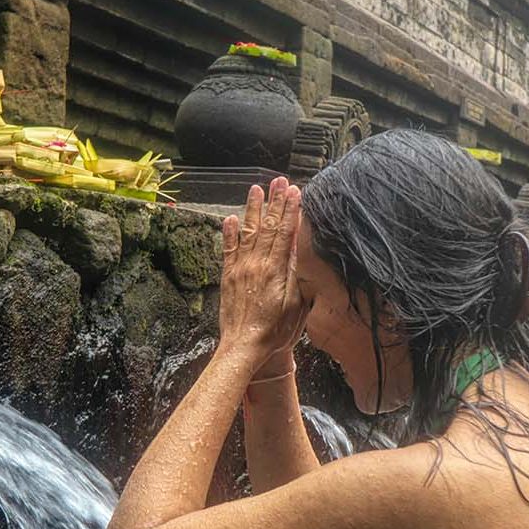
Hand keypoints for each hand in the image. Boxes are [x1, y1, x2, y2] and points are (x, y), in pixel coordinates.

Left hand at [219, 177, 308, 366]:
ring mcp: (240, 268)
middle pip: (268, 226)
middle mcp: (256, 264)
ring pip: (248, 232)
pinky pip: (229, 249)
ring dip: (254, 209)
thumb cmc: (275, 332)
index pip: (285, 232)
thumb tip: (299, 248)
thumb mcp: (296, 305)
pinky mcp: (228, 276)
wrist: (244, 347)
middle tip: (280, 180)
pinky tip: (231, 218)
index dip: (291, 210)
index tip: (296, 191)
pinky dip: (230, 232)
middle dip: (275, 202)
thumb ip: (296, 275)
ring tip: (257, 189)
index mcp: (275, 270)